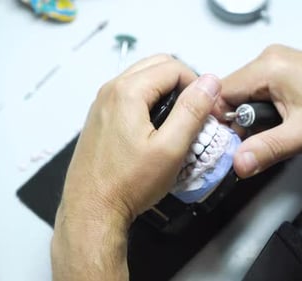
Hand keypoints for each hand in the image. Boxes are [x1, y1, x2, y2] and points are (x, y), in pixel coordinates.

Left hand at [51, 54, 221, 279]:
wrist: (92, 208)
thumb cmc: (127, 184)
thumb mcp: (170, 149)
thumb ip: (192, 111)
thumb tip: (209, 82)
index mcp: (127, 92)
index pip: (173, 67)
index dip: (196, 84)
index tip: (205, 109)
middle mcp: (110, 91)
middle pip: (156, 66)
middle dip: (181, 83)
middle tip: (194, 111)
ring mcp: (102, 104)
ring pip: (142, 79)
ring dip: (164, 92)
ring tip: (176, 122)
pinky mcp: (100, 118)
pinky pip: (128, 95)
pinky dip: (147, 102)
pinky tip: (154, 129)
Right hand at [212, 45, 301, 177]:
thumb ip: (266, 150)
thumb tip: (239, 163)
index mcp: (269, 68)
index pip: (220, 93)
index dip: (219, 120)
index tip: (227, 140)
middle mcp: (270, 59)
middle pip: (230, 93)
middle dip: (238, 120)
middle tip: (257, 138)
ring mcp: (278, 62)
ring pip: (244, 92)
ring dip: (251, 116)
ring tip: (276, 127)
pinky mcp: (285, 69)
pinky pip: (259, 89)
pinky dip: (262, 107)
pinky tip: (280, 119)